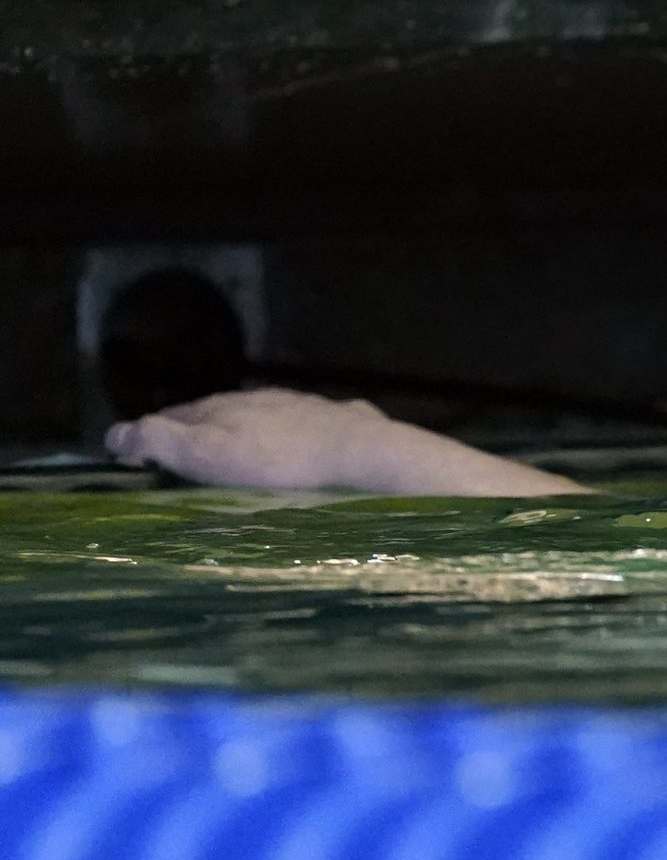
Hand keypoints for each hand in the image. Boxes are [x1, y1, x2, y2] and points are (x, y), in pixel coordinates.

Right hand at [106, 388, 404, 489]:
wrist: (358, 452)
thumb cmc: (278, 460)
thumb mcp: (209, 454)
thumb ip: (162, 441)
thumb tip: (115, 433)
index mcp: (226, 406)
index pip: (179, 414)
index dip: (158, 433)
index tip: (144, 456)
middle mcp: (263, 399)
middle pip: (223, 413)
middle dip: (203, 432)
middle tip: (190, 460)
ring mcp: (304, 406)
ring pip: (266, 417)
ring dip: (250, 434)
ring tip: (242, 459)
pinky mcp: (340, 422)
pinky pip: (311, 427)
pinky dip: (296, 438)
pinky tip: (302, 454)